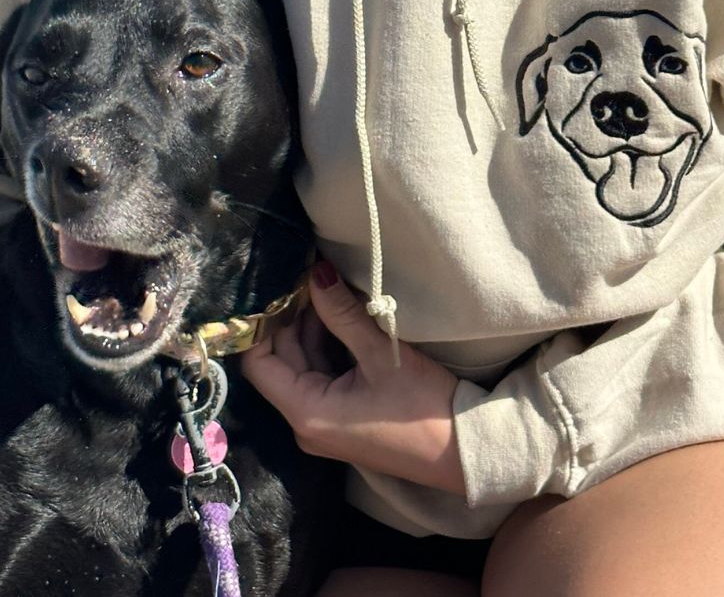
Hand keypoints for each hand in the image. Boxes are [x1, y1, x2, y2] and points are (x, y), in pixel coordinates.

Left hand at [240, 260, 467, 493]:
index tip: (278, 287)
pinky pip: (322, 374)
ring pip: (303, 365)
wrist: (464, 451)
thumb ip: (342, 313)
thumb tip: (315, 272)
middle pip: (281, 361)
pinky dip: (326, 343)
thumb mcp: (380, 353)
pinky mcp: (343, 416)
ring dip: (310, 327)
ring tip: (322, 285)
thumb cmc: (423, 408)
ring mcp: (325, 420)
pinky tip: (337, 312)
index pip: (259, 364)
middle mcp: (307, 421)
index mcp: (306, 412)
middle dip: (290, 318)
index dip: (263, 325)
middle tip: (305, 274)